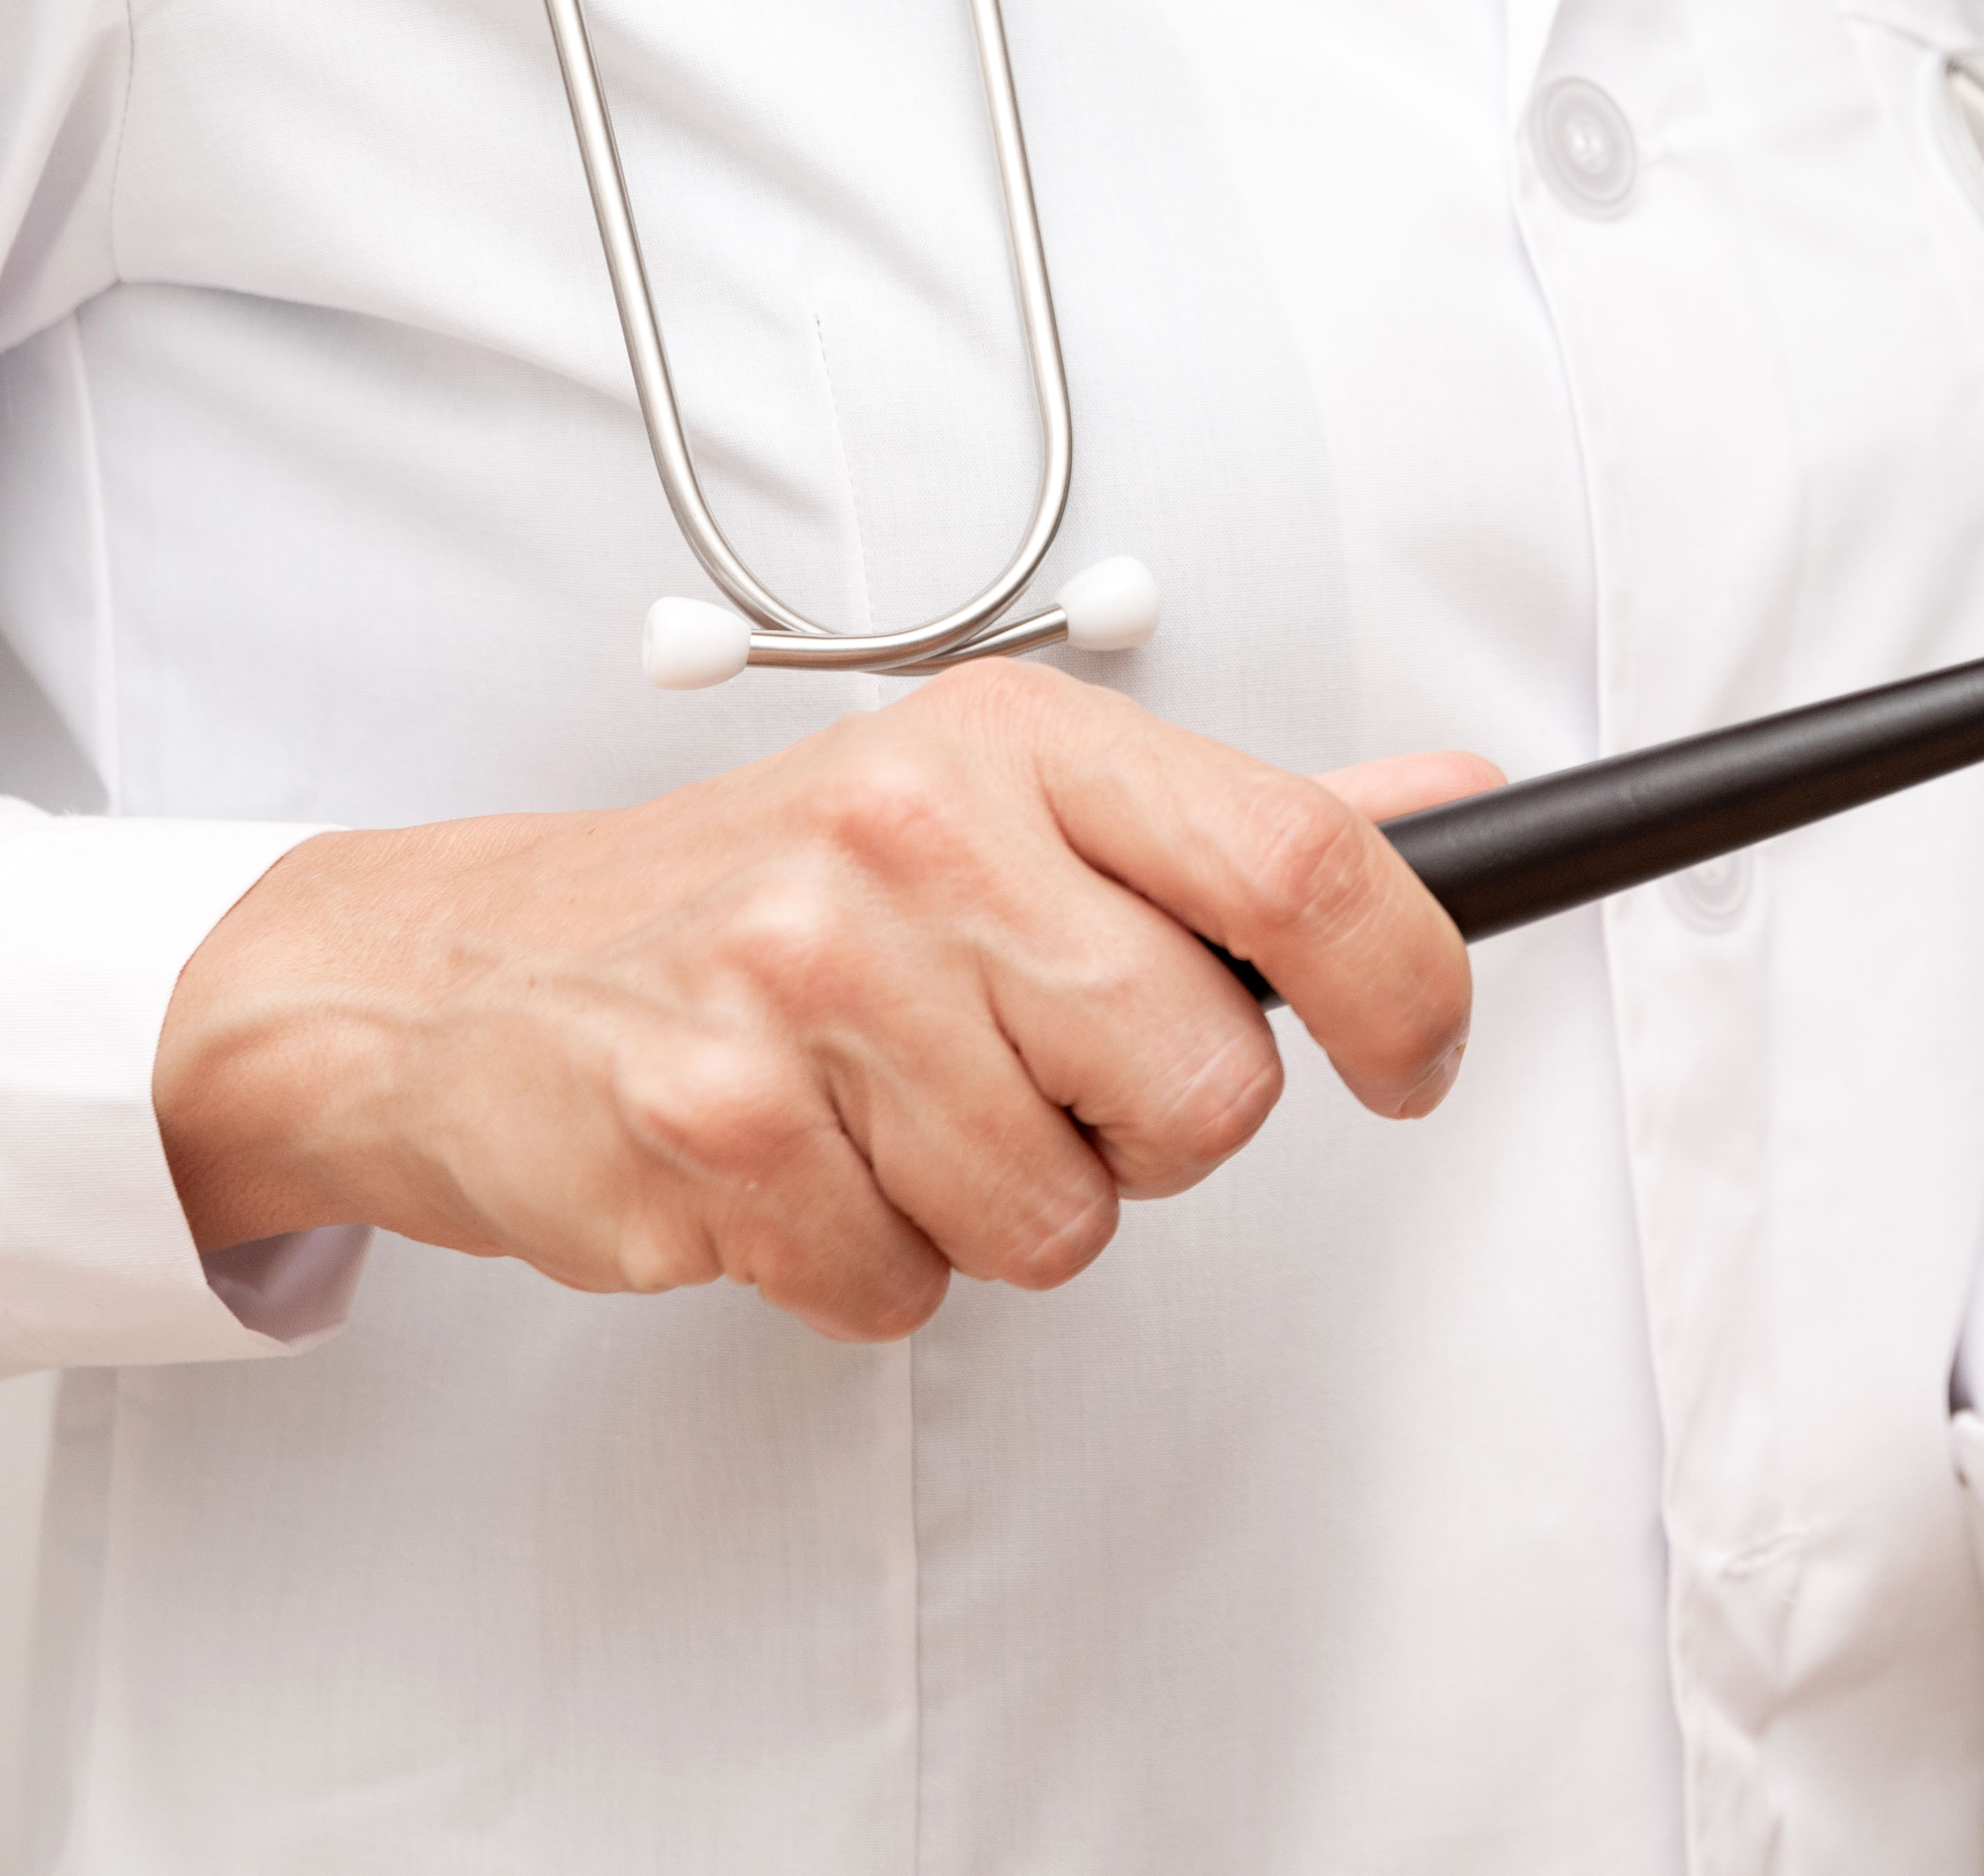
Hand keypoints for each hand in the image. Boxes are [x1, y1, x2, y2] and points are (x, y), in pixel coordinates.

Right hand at [155, 660, 1493, 1341]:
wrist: (473, 969)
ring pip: (1064, 1219)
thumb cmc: (778, 885)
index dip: (1409, 986)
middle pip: (1206, 1086)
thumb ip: (1246, 825)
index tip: (1413, 1056)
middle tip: (1038, 1074)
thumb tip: (1458, 807)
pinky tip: (804, 1164)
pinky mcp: (711, 1136)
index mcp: (1015, 746)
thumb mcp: (1015, 797)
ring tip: (897, 1109)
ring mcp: (801, 988)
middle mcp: (912, 842)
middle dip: (1153, 1128)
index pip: (1300, 863)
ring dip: (1001, 1203)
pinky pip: (907, 1288)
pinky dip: (872, 1262)